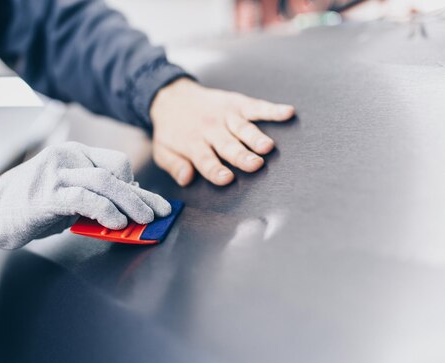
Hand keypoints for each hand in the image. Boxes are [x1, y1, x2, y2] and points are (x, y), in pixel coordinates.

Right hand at [0, 142, 171, 249]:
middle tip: (159, 212)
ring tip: (144, 220)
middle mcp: (67, 157)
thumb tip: (127, 205)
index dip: (135, 184)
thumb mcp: (67, 194)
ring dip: (130, 203)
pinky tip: (116, 224)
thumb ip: (94, 195)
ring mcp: (56, 174)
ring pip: (104, 183)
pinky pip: (84, 198)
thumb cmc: (32, 204)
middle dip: (142, 195)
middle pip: (115, 172)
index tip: (146, 202)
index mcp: (74, 154)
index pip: (116, 162)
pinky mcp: (47, 194)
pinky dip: (105, 211)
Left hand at [150, 78, 294, 185]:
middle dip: (241, 156)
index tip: (227, 178)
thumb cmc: (171, 130)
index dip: (215, 170)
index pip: (205, 160)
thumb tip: (186, 178)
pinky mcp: (237, 103)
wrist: (171, 97)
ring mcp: (226, 115)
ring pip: (243, 128)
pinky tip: (287, 112)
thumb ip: (174, 165)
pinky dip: (272, 110)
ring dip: (255, 137)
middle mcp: (211, 129)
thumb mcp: (162, 151)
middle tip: (255, 165)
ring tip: (267, 147)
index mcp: (192, 143)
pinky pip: (256, 107)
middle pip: (228, 145)